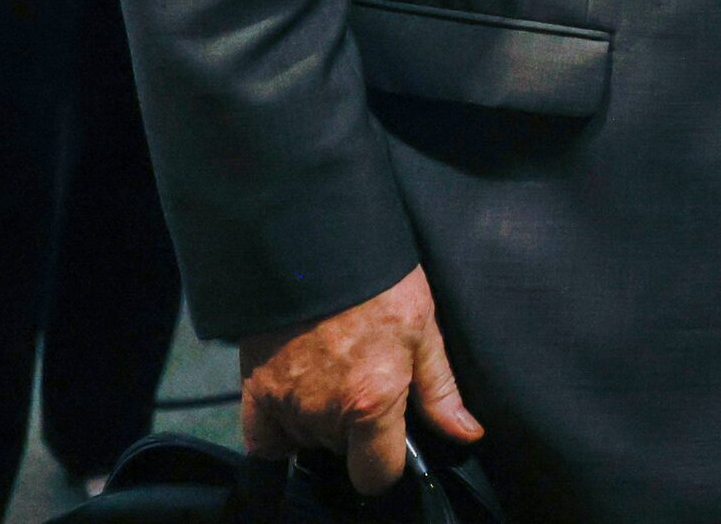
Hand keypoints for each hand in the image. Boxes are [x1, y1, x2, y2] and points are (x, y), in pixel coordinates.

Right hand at [239, 266, 482, 494]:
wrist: (316, 244)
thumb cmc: (377, 281)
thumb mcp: (423, 330)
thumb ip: (440, 391)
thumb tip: (465, 433)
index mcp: (371, 402)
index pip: (376, 475)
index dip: (388, 464)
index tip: (392, 444)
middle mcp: (324, 413)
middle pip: (343, 453)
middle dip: (357, 430)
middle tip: (365, 380)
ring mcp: (286, 404)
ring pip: (308, 441)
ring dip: (322, 423)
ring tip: (336, 373)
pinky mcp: (255, 390)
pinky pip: (263, 441)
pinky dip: (278, 433)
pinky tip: (297, 408)